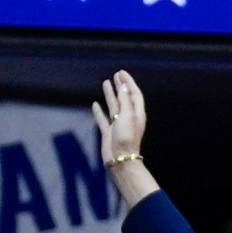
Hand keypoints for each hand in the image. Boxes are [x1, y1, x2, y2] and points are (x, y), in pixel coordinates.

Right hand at [91, 72, 161, 208]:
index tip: (121, 73)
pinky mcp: (108, 132)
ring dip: (110, 95)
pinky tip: (95, 104)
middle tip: (115, 75)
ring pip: (113, 106)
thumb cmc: (127, 137)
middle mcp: (128, 117)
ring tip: (105, 83)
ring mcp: (117, 125)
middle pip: (124, 98)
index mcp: (136, 113)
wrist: (120, 159)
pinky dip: (99, 111)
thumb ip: (125, 100)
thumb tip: (123, 86)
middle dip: (120, 86)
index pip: (133, 93)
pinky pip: (103, 119)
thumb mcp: (127, 115)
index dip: (129, 82)